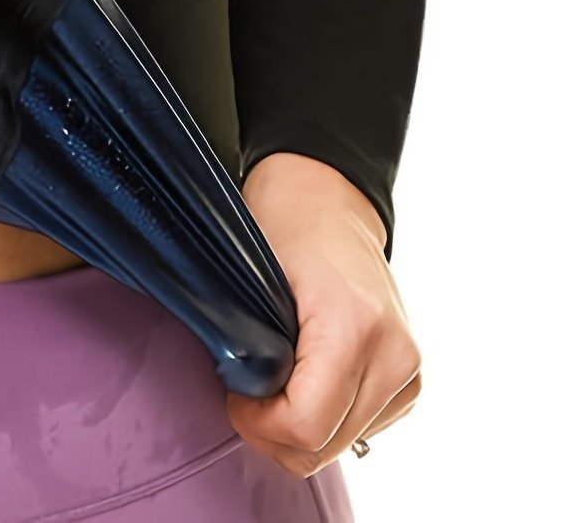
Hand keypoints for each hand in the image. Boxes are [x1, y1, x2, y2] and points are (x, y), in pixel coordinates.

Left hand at [227, 152, 421, 477]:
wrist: (328, 198)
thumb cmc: (285, 223)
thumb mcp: (252, 274)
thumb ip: (249, 341)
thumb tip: (239, 397)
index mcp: (355, 325)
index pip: (307, 424)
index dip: (258, 423)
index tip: (234, 392)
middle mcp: (394, 354)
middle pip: (325, 446)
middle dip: (273, 431)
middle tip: (244, 392)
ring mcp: (408, 370)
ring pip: (341, 444)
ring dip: (298, 427)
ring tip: (272, 380)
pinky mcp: (409, 380)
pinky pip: (359, 428)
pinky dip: (325, 417)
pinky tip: (302, 381)